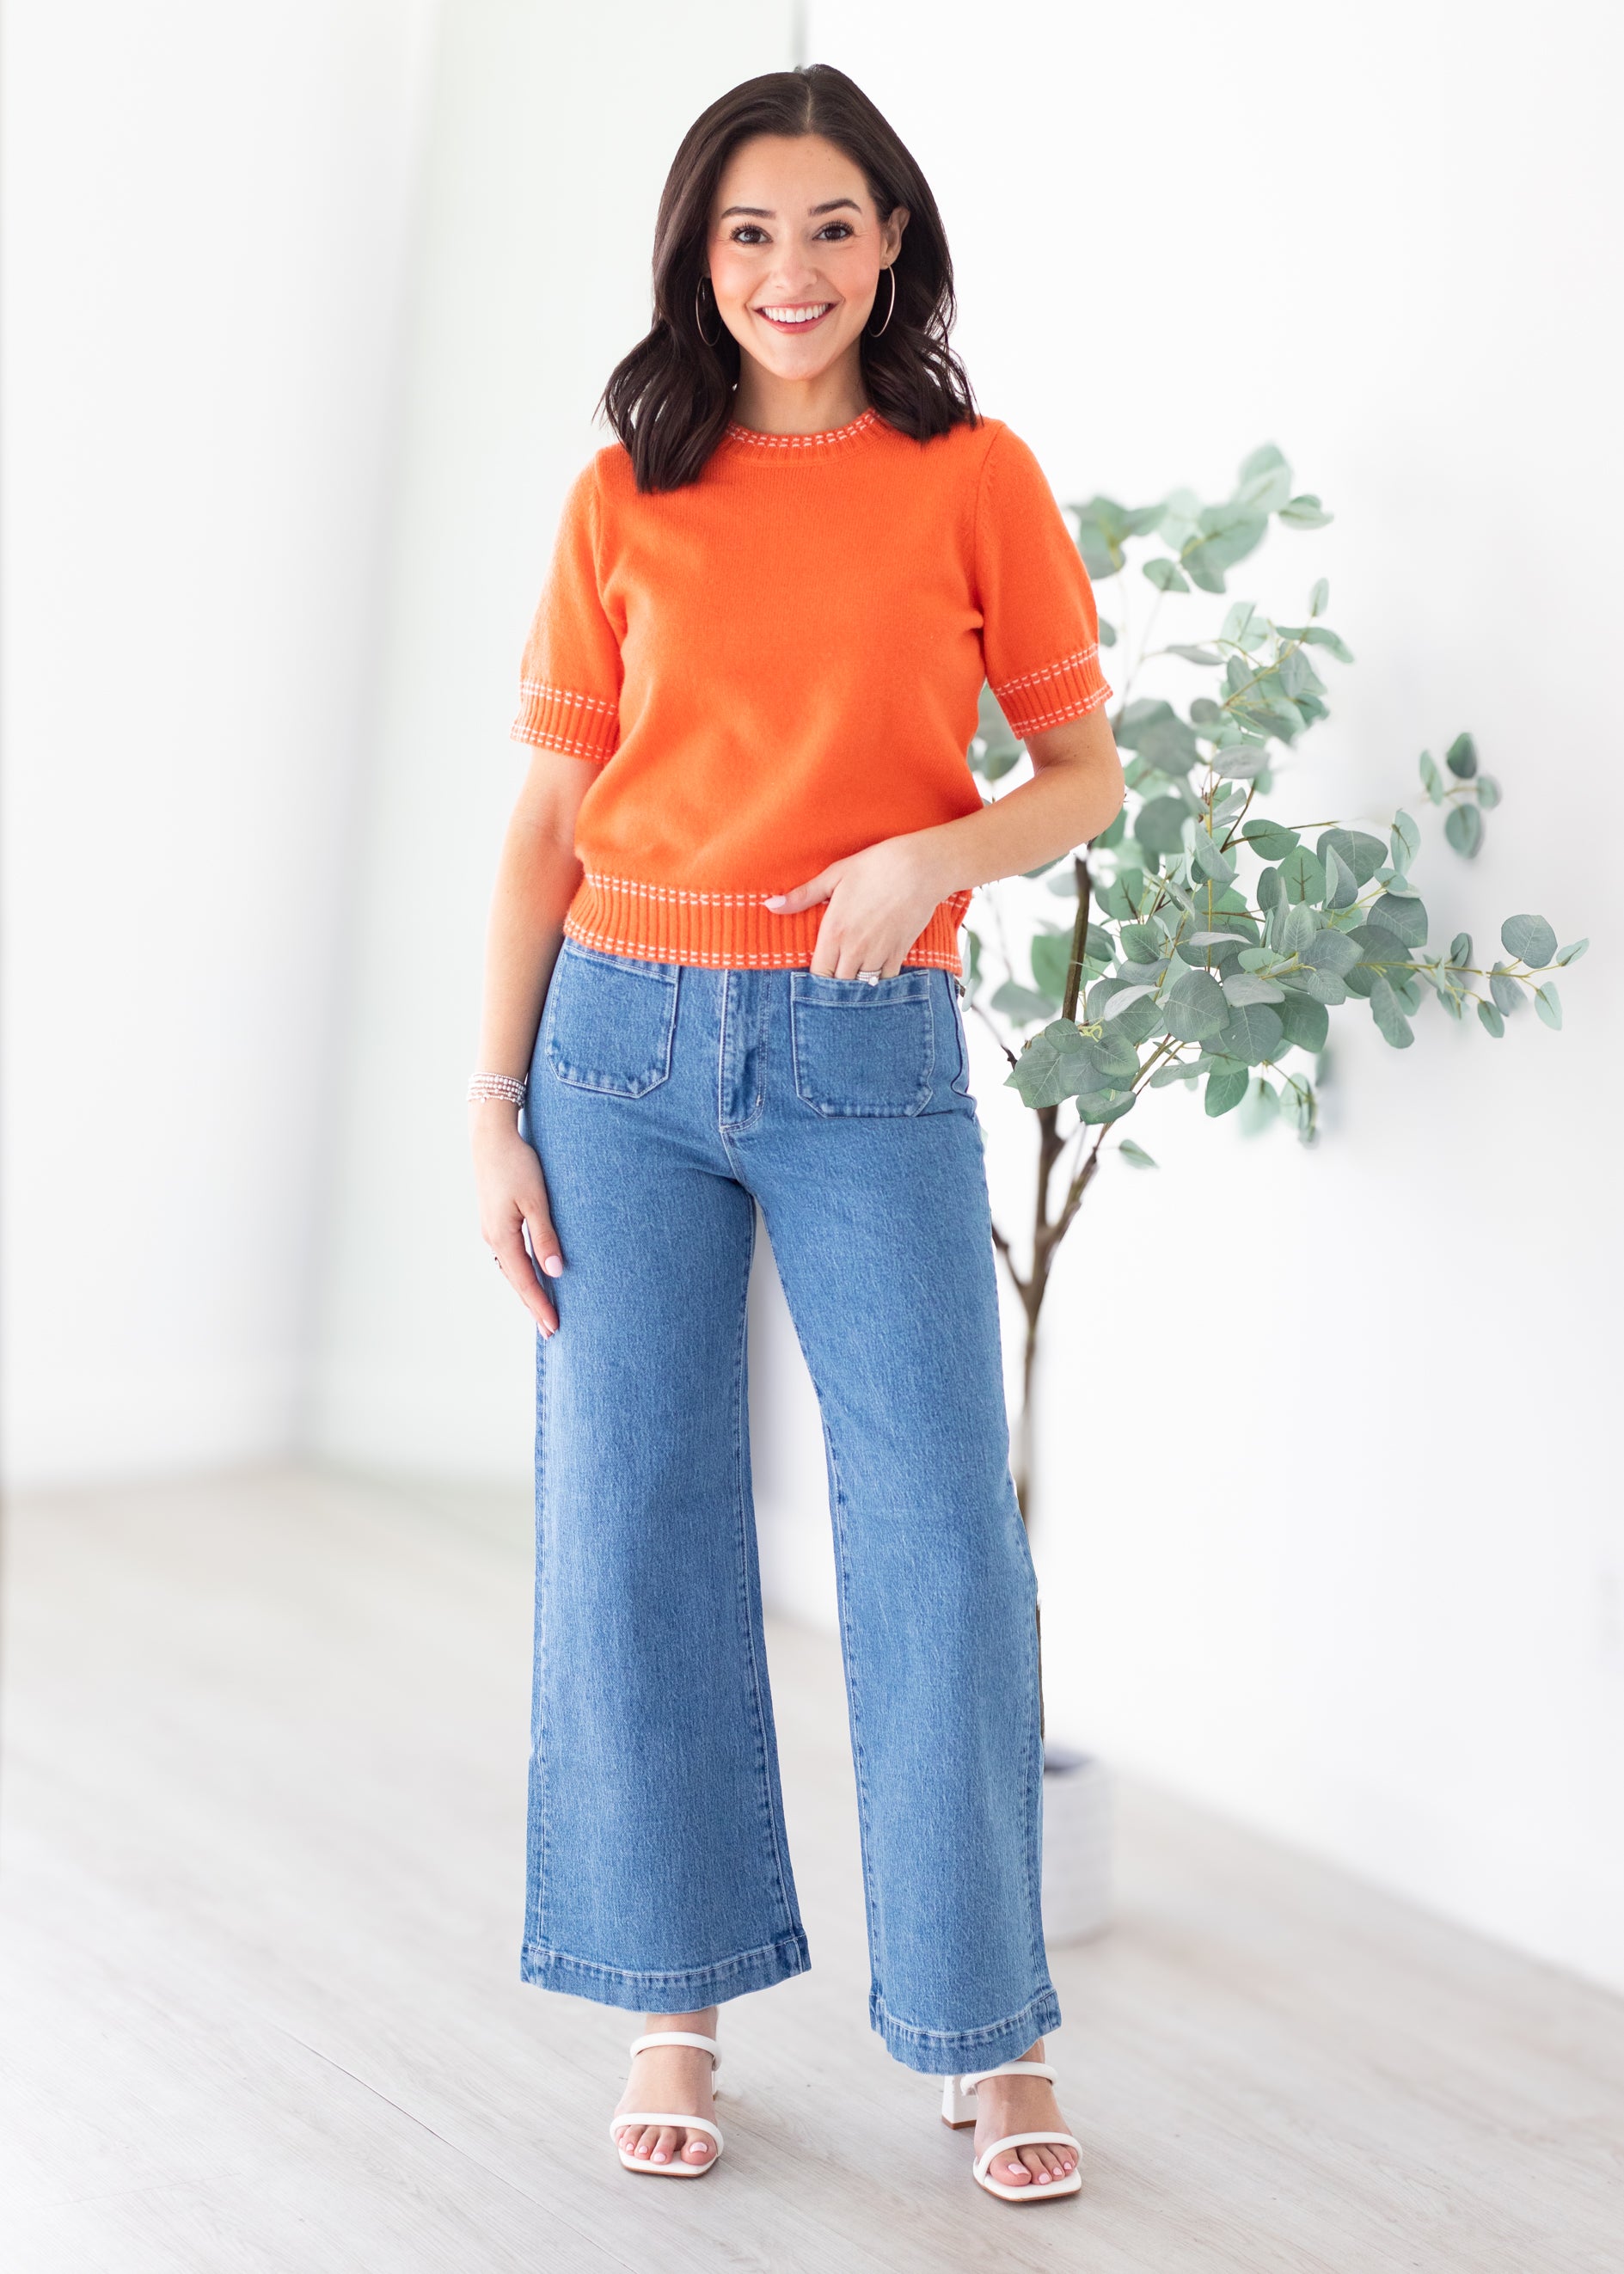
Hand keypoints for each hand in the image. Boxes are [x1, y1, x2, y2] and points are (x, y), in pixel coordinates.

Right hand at [470, 1102, 563, 1334]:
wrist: (491, 1137)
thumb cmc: (516, 1164)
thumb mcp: (536, 1201)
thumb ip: (545, 1237)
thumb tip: (554, 1271)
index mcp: (502, 1236)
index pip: (524, 1281)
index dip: (539, 1305)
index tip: (554, 1327)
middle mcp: (493, 1238)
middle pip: (516, 1280)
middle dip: (534, 1305)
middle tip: (551, 1330)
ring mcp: (492, 1229)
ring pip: (512, 1268)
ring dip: (528, 1290)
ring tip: (544, 1310)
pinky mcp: (495, 1220)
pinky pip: (510, 1254)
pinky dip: (522, 1271)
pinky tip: (532, 1274)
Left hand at [763, 835, 945, 977]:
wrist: (920, 868)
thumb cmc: (875, 867)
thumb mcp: (834, 876)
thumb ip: (802, 896)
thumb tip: (770, 905)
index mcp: (834, 932)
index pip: (817, 974)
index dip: (814, 982)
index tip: (813, 979)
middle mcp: (855, 949)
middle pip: (838, 986)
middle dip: (833, 988)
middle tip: (831, 985)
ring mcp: (878, 954)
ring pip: (861, 987)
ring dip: (855, 988)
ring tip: (850, 986)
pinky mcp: (899, 953)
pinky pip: (885, 981)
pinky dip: (878, 983)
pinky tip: (873, 978)